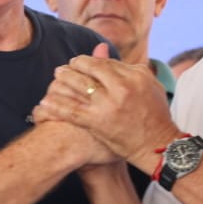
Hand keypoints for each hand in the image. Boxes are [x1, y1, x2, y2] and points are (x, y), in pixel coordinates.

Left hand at [31, 44, 179, 163]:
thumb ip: (133, 69)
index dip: (91, 61)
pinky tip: (45, 102)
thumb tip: (119, 56)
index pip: (106, 63)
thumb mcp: (151, 87)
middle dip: (75, 66)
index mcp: (135, 76)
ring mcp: (108, 104)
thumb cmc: (157, 117)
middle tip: (65, 67)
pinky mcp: (97, 122)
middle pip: (90, 69)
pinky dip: (55, 105)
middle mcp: (122, 87)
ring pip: (78, 85)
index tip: (82, 63)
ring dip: (63, 79)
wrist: (157, 147)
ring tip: (56, 78)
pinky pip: (70, 110)